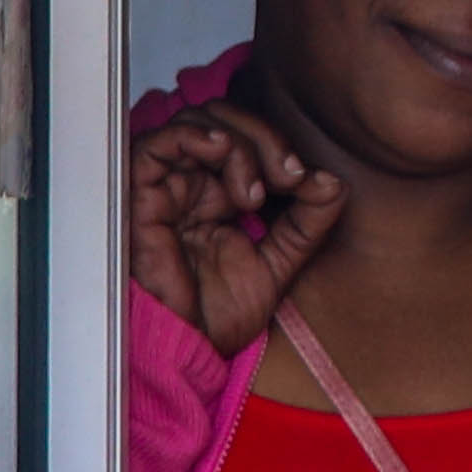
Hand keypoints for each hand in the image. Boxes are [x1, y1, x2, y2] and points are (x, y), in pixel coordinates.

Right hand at [124, 103, 340, 357]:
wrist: (187, 350)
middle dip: (265, 139)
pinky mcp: (139, 197)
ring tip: (256, 191)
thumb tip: (331, 181)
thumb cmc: (217, 316)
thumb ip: (308, 223)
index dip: (280, 146)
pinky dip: (192, 136)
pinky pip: (155, 144)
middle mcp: (192, 185)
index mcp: (221, 194)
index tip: (307, 182)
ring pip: (195, 123)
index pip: (248, 137)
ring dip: (237, 143)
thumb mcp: (280, 264)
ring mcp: (167, 188)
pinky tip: (220, 150)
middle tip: (288, 177)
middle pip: (225, 120)